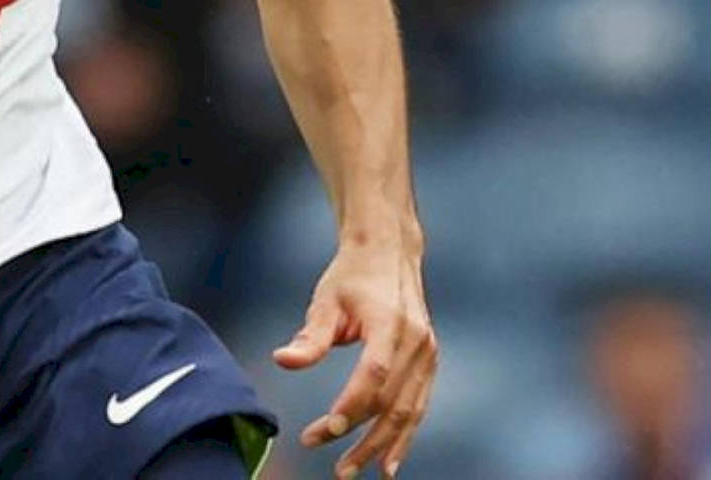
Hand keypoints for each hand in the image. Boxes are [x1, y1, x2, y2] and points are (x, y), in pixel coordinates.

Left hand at [272, 238, 436, 477]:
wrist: (387, 253)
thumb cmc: (351, 277)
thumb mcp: (326, 301)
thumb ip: (309, 337)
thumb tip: (281, 360)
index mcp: (391, 323)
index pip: (374, 374)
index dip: (353, 405)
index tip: (327, 430)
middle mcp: (416, 341)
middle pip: (392, 401)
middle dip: (363, 439)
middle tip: (337, 468)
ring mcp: (428, 353)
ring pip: (408, 411)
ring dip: (384, 446)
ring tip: (357, 471)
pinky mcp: (429, 361)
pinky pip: (418, 405)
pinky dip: (404, 434)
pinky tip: (388, 460)